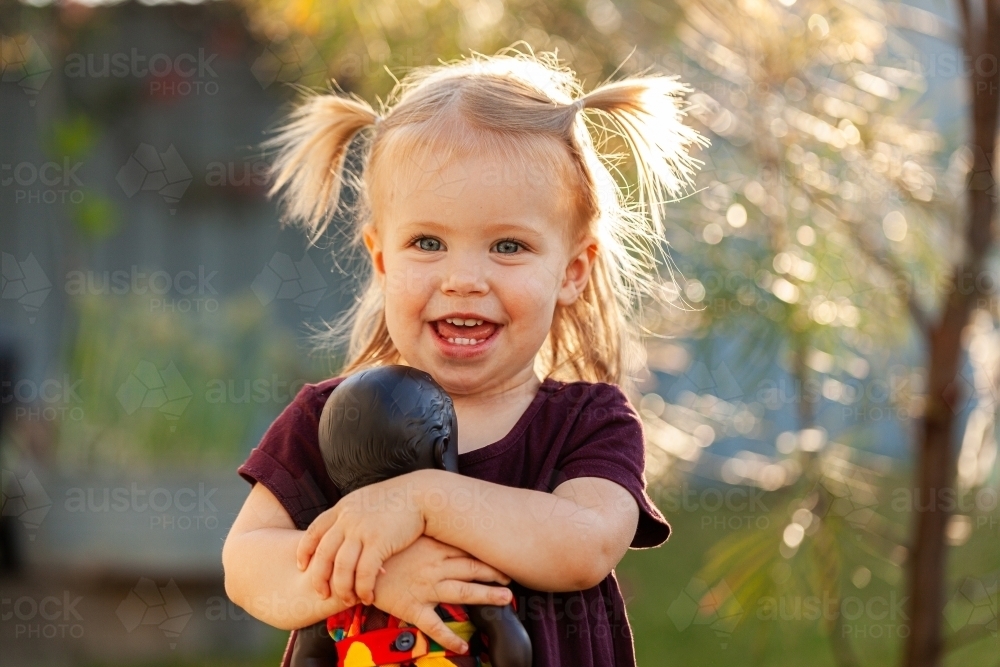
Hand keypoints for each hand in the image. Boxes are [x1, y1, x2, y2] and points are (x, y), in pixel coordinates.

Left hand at [298, 475, 425, 605]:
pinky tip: (368, 597)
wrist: (423, 494)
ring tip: (348, 600)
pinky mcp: (379, 542)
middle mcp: (348, 519)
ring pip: (342, 567)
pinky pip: (364, 573)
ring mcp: (362, 530)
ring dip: (343, 589)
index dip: (305, 551)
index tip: (302, 566)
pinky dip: (363, 589)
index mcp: (342, 508)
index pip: (314, 531)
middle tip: (322, 593)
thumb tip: (341, 529)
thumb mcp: (366, 501)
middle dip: (319, 578)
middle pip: (324, 554)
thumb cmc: (398, 501)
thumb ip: (351, 514)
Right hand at [372, 535, 513, 653]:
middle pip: (471, 569)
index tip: (504, 553)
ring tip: (507, 598)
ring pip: (461, 592)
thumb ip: (425, 533)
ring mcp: (424, 588)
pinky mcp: (412, 607)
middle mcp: (433, 567)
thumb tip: (444, 525)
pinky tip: (464, 646)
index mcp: (431, 548)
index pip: (466, 549)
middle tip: (513, 575)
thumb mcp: (404, 535)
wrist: (353, 569)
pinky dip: (449, 637)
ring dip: (486, 595)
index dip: (487, 552)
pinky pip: (434, 626)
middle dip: (494, 572)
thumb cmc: (379, 550)